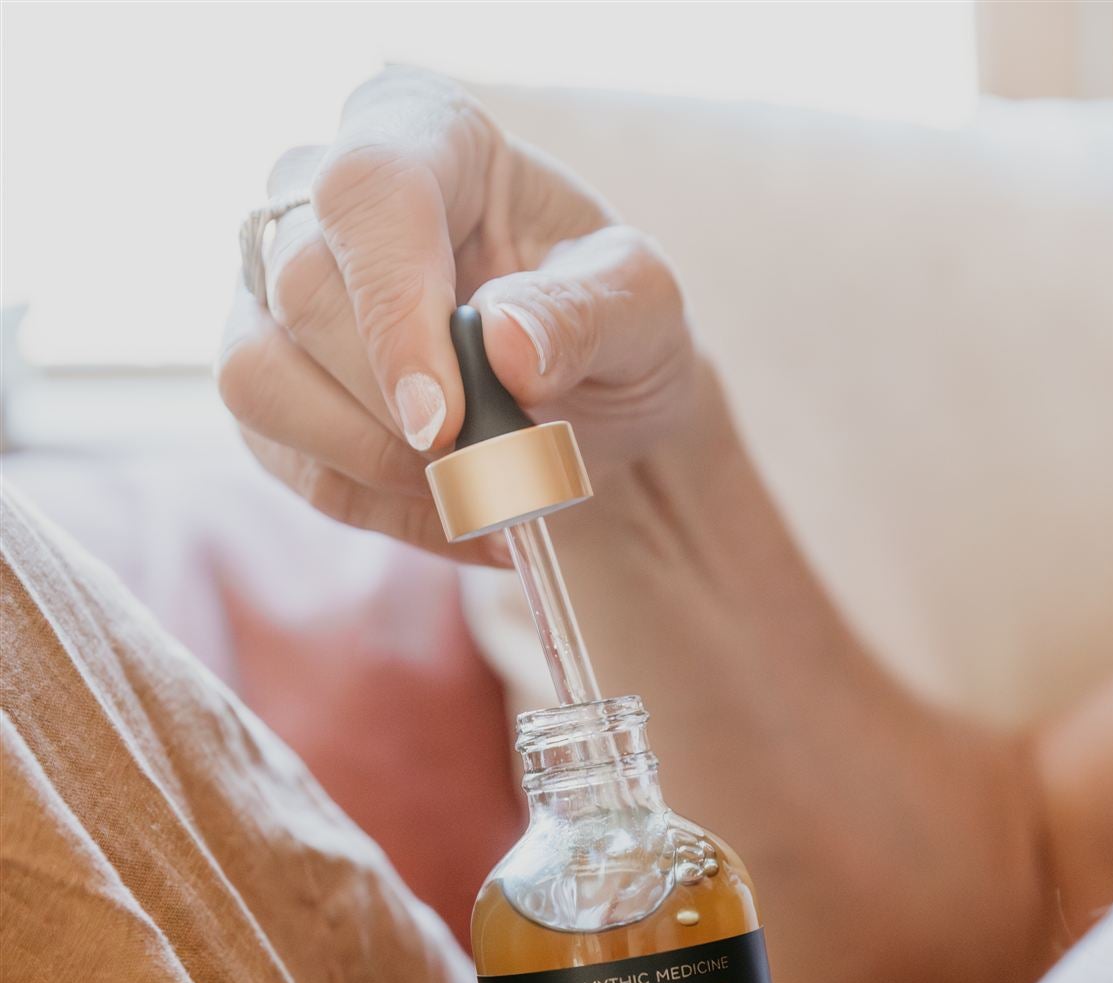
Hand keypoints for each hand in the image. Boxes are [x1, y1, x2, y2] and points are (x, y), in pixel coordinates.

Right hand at [217, 67, 695, 559]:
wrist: (591, 404)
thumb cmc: (610, 327)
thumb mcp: (645, 309)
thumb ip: (589, 313)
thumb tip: (504, 343)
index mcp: (423, 132)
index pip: (369, 193)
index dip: (395, 313)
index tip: (444, 422)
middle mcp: (318, 191)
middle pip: (302, 291)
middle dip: (396, 407)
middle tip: (496, 463)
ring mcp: (272, 289)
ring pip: (258, 376)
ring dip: (370, 459)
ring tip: (476, 486)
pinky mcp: (267, 382)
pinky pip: (284, 457)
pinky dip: (379, 506)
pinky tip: (457, 509)